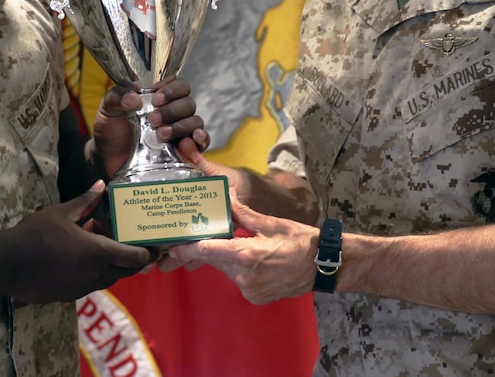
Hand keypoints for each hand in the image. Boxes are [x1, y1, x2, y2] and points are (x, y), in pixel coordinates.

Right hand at [6, 181, 151, 303]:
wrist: (8, 264)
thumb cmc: (37, 235)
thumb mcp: (62, 213)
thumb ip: (85, 202)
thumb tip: (102, 185)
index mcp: (99, 253)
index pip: (135, 258)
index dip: (148, 254)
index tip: (156, 247)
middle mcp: (96, 274)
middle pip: (126, 271)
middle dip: (134, 261)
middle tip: (136, 247)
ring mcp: (83, 288)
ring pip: (109, 279)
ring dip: (113, 267)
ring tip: (107, 249)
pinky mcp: (69, 295)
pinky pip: (91, 284)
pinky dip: (96, 273)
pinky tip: (83, 260)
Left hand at [91, 78, 206, 177]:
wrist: (108, 159)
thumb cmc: (111, 131)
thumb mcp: (108, 110)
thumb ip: (117, 97)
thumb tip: (135, 93)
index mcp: (159, 99)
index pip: (179, 85)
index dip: (171, 89)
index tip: (156, 98)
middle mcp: (174, 113)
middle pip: (188, 103)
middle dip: (172, 110)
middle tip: (153, 120)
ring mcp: (181, 132)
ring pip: (195, 121)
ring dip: (180, 126)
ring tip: (161, 135)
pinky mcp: (185, 152)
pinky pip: (203, 143)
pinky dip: (201, 140)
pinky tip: (191, 140)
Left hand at [165, 195, 318, 304]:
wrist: (323, 266)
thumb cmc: (299, 241)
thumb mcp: (269, 223)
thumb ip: (242, 213)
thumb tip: (226, 197)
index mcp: (246, 255)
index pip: (206, 251)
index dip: (186, 249)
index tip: (171, 246)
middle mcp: (244, 277)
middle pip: (215, 260)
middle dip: (207, 248)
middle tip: (199, 236)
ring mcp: (249, 290)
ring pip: (225, 269)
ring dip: (224, 257)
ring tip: (235, 242)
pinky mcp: (255, 296)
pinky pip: (237, 279)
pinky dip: (237, 268)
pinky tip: (249, 258)